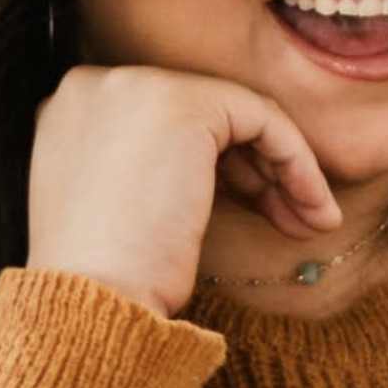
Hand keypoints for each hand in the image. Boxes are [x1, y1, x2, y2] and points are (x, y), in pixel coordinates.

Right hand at [24, 64, 340, 317]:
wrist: (95, 303)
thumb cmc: (109, 280)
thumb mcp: (120, 206)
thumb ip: (149, 167)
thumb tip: (216, 167)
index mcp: (73, 108)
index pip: (168, 121)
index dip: (221, 163)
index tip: (256, 208)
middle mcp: (97, 83)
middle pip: (204, 114)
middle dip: (256, 168)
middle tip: (292, 219)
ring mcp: (135, 86)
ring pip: (238, 113)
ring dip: (285, 170)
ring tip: (313, 223)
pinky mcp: (183, 104)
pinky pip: (262, 119)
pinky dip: (297, 162)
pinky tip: (314, 209)